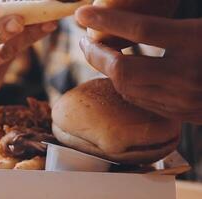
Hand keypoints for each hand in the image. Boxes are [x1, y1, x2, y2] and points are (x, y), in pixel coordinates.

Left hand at [76, 6, 201, 123]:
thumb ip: (166, 22)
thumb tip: (134, 21)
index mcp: (197, 42)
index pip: (141, 30)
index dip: (107, 20)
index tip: (81, 14)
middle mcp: (187, 75)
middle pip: (123, 68)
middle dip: (95, 53)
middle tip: (83, 39)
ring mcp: (183, 99)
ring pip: (126, 87)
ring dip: (104, 69)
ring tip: (95, 52)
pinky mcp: (180, 113)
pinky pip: (139, 100)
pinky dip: (122, 84)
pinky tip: (117, 72)